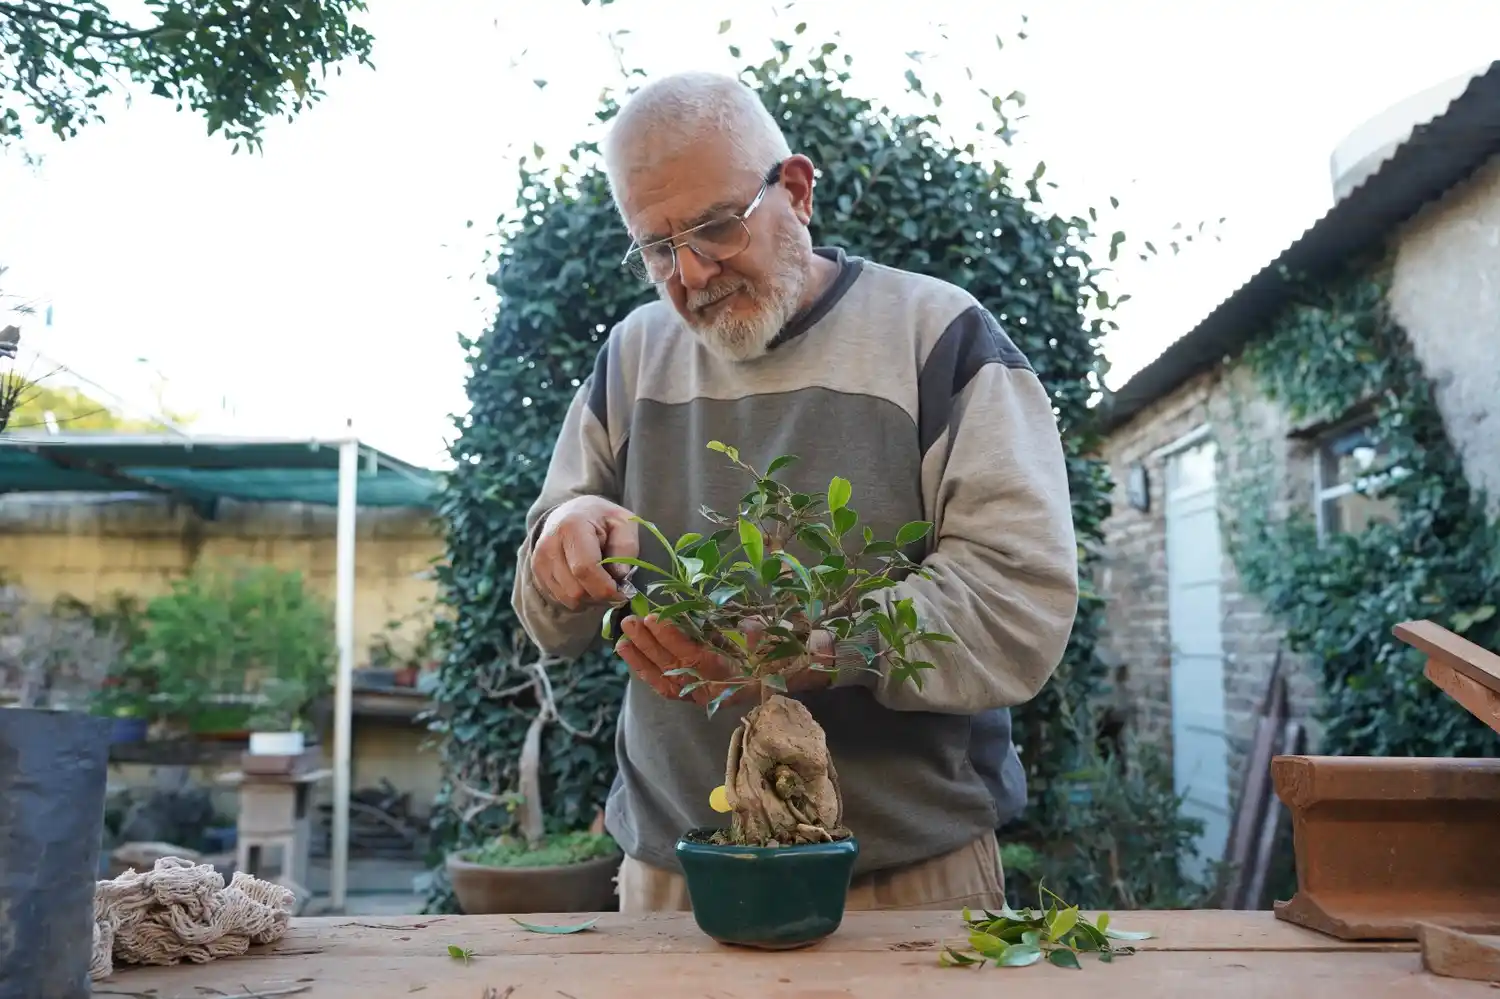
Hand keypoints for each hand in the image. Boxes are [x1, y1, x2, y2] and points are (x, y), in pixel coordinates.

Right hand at [531, 496, 638, 609]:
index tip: (623, 592)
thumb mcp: (624, 522)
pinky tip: (587, 582)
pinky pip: (560, 599)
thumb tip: (620, 576)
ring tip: (601, 582)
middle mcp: (549, 544)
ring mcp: (539, 560)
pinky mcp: (536, 572)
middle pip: (576, 589)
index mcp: (571, 526)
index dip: (605, 587)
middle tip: (615, 587)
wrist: (572, 512)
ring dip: (589, 599)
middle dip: (600, 595)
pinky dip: (578, 598)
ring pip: (568, 598)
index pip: (585, 568)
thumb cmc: (602, 518)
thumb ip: (626, 547)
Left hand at [614, 615, 836, 706]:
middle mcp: (714, 690)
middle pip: (673, 668)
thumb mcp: (777, 642)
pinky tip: (632, 656)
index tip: (654, 617)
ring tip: (622, 636)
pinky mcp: (698, 693)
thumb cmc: (785, 654)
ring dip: (642, 658)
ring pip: (665, 679)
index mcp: (731, 678)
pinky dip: (648, 672)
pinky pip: (668, 687)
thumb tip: (749, 630)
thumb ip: (762, 637)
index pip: (694, 657)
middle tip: (630, 621)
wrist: (796, 674)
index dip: (672, 637)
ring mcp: (703, 695)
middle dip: (649, 644)